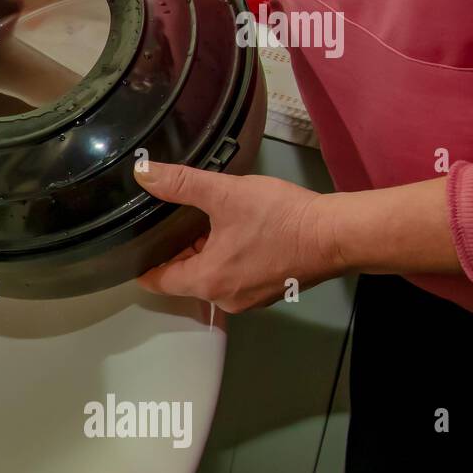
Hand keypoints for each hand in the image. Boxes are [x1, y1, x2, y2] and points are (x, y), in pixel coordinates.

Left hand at [134, 162, 345, 312]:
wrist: (338, 234)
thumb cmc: (281, 217)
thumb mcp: (225, 193)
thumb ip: (181, 183)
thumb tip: (144, 173)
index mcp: (207, 282)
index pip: (158, 282)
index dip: (143, 265)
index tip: (134, 249)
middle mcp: (225, 299)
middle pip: (184, 279)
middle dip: (178, 253)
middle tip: (174, 223)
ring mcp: (249, 299)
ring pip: (211, 278)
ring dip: (205, 255)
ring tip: (207, 223)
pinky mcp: (269, 292)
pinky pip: (235, 278)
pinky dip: (229, 260)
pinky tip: (236, 234)